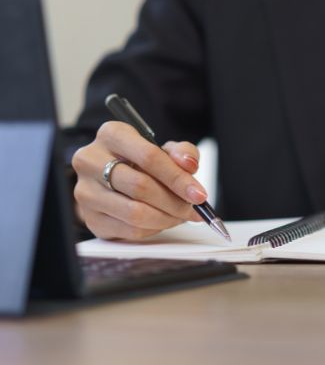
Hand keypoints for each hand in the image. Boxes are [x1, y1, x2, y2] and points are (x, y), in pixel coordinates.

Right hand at [72, 121, 206, 240]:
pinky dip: (154, 228)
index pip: (149, 157)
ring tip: (182, 215)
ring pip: (135, 212)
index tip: (199, 194)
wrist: (112, 177)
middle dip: (175, 202)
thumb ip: (183, 152)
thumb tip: (189, 164)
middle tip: (195, 209)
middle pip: (141, 187)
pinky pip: (129, 229)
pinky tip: (163, 220)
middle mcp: (90, 160)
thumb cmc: (142, 161)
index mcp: (112, 134)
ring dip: (167, 218)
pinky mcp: (90, 218)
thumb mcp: (166, 149)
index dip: (178, 178)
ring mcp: (86, 191)